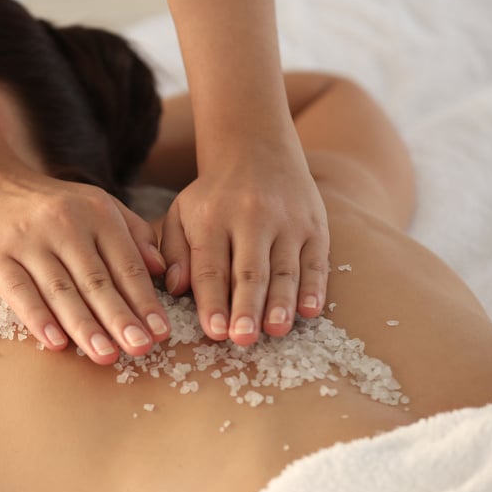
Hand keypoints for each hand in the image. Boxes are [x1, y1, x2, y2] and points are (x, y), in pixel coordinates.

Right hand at [0, 168, 169, 364]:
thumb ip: (132, 232)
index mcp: (96, 213)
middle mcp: (64, 224)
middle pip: (96, 280)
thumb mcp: (93, 203)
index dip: (144, 300)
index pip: (126, 264)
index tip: (161, 332)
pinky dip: (38, 318)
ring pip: (61, 289)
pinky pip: (19, 290)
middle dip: (120, 318)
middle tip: (141, 349)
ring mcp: (27, 240)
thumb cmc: (45, 203)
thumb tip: (161, 270)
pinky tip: (55, 342)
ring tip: (105, 355)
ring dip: (85, 326)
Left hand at [160, 147, 329, 345]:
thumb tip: (176, 289)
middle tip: (243, 340)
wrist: (256, 152)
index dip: (212, 301)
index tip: (213, 331)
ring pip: (284, 268)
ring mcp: (287, 221)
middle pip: (249, 270)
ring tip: (275, 331)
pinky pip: (316, 260)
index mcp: (212, 218)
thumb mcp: (181, 214)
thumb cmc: (212, 197)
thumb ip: (175, 252)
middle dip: (246, 307)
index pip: (211, 267)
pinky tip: (308, 311)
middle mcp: (251, 218)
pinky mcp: (315, 225)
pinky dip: (314, 287)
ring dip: (280, 302)